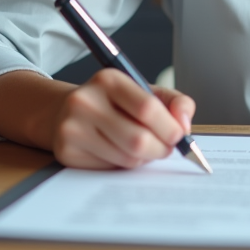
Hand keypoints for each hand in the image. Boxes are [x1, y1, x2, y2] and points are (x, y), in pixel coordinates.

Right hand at [51, 68, 195, 170]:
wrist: (65, 110)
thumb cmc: (113, 102)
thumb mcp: (143, 90)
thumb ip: (174, 102)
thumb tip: (184, 124)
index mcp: (108, 80)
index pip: (148, 108)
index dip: (170, 127)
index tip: (179, 135)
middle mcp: (85, 101)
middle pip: (138, 139)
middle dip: (161, 149)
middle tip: (166, 148)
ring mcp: (72, 128)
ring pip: (127, 158)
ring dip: (144, 158)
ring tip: (141, 147)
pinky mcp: (67, 153)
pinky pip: (110, 169)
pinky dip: (124, 165)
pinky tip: (119, 151)